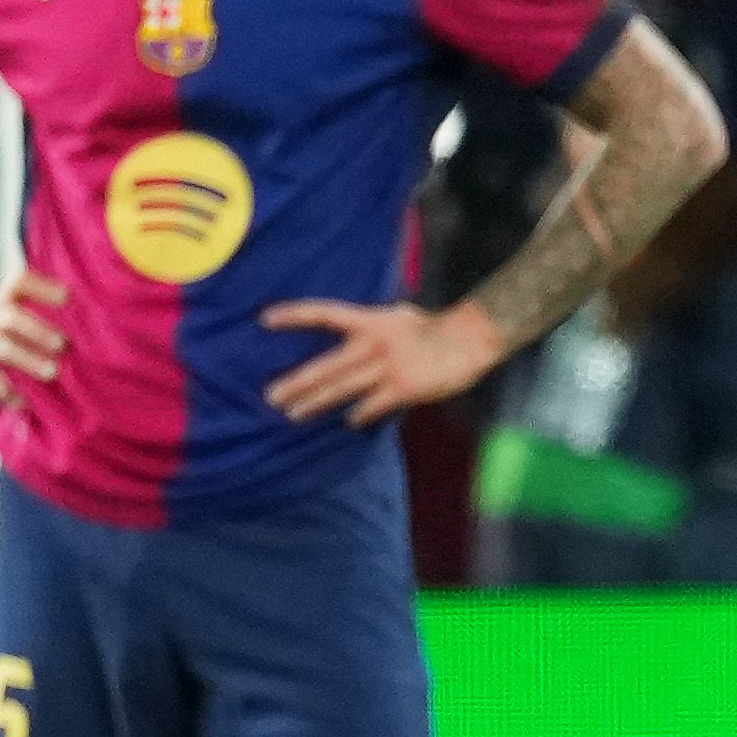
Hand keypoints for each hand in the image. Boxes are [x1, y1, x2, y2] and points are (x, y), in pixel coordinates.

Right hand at [0, 271, 64, 404]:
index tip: (68, 296)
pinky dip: (6, 392)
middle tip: (65, 345)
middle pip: (11, 317)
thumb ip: (37, 312)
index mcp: (3, 303)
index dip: (41, 287)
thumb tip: (78, 328)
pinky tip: (24, 403)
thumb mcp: (7, 313)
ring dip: (29, 360)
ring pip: (3, 349)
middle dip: (38, 330)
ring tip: (53, 373)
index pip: (18, 284)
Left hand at [261, 297, 506, 427]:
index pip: (324, 314)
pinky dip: (359, 415)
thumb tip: (351, 332)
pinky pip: (372, 406)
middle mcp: (373, 343)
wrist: (471, 339)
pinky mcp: (403, 388)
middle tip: (271, 396)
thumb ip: (373, 326)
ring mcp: (387, 368)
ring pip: (342, 389)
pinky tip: (348, 422)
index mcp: (371, 321)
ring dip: (315, 403)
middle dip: (297, 382)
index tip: (265, 319)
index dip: (295, 316)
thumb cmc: (437, 328)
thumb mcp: (399, 317)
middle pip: (326, 365)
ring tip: (293, 414)